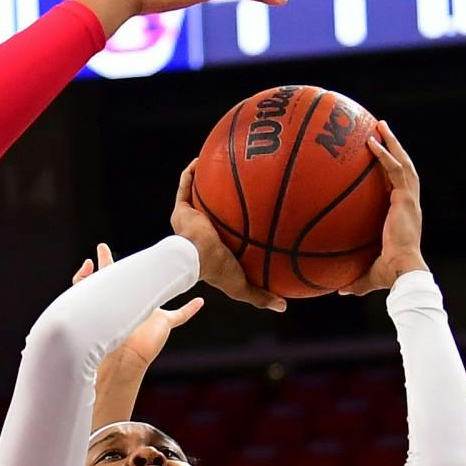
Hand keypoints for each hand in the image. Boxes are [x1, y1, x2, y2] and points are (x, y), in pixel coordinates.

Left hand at [75, 243, 202, 369]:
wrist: (122, 359)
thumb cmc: (105, 333)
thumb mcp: (88, 302)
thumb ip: (82, 282)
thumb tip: (88, 263)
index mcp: (116, 301)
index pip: (109, 278)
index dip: (104, 263)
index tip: (101, 249)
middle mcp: (133, 305)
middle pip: (132, 282)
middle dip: (129, 268)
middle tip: (134, 254)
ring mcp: (150, 315)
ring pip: (159, 296)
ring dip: (163, 286)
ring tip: (169, 269)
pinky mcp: (164, 323)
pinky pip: (181, 315)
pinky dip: (190, 309)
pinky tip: (199, 302)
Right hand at [171, 162, 284, 311]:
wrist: (193, 258)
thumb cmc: (215, 270)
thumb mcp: (242, 286)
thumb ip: (261, 295)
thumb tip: (284, 306)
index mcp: (216, 247)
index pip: (229, 234)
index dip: (239, 224)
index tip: (256, 212)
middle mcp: (204, 230)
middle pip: (215, 210)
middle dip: (225, 197)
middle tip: (245, 181)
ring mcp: (191, 219)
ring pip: (199, 195)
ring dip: (206, 180)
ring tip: (221, 162)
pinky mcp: (181, 210)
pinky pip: (185, 186)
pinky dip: (191, 173)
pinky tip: (202, 159)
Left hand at [338, 121, 426, 295]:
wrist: (403, 272)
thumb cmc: (388, 275)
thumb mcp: (367, 274)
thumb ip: (355, 278)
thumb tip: (339, 290)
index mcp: (402, 216)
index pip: (397, 187)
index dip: (390, 171)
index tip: (379, 158)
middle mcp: (408, 204)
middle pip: (403, 168)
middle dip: (393, 147)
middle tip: (380, 130)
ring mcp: (409, 199)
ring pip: (402, 163)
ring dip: (391, 143)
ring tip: (380, 125)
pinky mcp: (405, 198)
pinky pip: (395, 171)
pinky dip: (385, 156)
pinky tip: (372, 143)